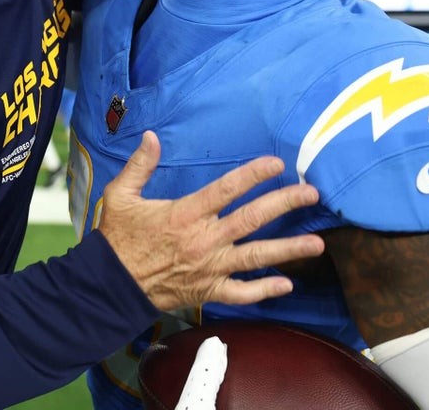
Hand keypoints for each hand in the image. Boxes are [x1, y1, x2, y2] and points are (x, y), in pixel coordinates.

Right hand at [97, 131, 323, 311]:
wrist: (110, 284)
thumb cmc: (117, 238)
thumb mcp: (120, 195)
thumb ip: (139, 165)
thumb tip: (151, 136)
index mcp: (184, 214)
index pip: (226, 189)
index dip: (253, 175)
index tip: (276, 164)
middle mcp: (203, 240)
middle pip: (251, 219)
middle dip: (284, 205)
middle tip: (311, 194)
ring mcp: (209, 268)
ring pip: (256, 257)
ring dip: (288, 250)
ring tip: (318, 243)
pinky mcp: (208, 291)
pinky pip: (242, 292)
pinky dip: (264, 290)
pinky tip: (287, 284)